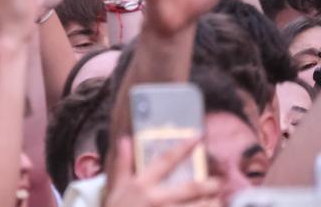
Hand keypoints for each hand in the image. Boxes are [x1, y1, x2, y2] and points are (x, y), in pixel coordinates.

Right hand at [104, 137, 220, 206]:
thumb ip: (123, 164)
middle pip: (191, 188)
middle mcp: (156, 198)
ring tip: (217, 201)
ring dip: (211, 203)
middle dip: (209, 184)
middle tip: (219, 182)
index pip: (166, 160)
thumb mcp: (115, 187)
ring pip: (198, 206)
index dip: (183, 147)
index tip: (198, 136)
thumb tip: (125, 139)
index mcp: (142, 184)